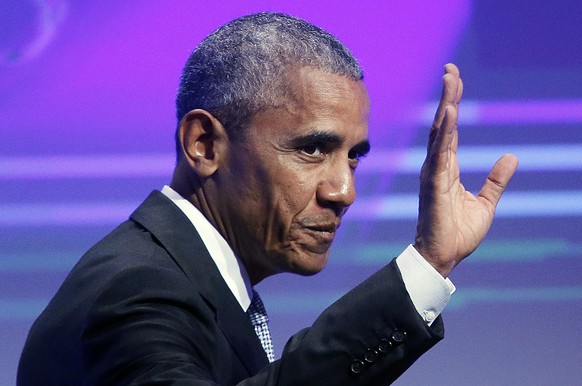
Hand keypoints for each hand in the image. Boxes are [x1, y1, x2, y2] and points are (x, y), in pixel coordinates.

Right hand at [414, 64, 517, 276]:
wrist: (444, 256)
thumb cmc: (458, 233)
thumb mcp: (485, 203)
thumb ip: (496, 180)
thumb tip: (511, 157)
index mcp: (448, 169)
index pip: (451, 131)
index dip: (453, 105)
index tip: (455, 81)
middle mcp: (437, 166)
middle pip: (444, 125)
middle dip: (448, 96)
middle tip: (451, 70)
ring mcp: (434, 173)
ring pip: (440, 133)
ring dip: (446, 105)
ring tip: (451, 80)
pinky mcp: (435, 184)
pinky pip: (440, 153)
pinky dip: (445, 132)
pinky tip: (450, 113)